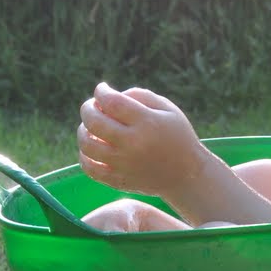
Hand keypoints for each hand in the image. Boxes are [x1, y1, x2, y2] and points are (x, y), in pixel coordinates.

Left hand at [77, 83, 206, 197]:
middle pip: (95, 122)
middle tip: (92, 105)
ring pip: (87, 145)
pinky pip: (90, 169)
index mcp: (147, 123)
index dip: (101, 92)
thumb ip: (140, 95)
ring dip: (83, 131)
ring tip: (90, 127)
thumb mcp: (168, 110)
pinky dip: (84, 156)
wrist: (187, 175)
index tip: (102, 89)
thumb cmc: (177, 136)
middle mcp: (133, 144)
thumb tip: (111, 95)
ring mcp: (124, 164)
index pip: (113, 102)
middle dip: (88, 108)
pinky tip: (91, 148)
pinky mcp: (119, 181)